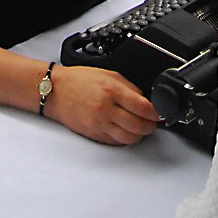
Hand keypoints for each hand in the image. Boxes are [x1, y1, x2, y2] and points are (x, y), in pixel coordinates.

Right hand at [44, 64, 159, 145]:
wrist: (56, 91)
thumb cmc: (79, 80)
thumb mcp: (108, 74)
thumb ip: (129, 88)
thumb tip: (146, 102)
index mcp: (112, 91)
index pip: (143, 107)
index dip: (156, 112)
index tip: (160, 113)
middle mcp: (106, 110)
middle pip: (139, 126)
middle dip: (151, 125)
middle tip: (153, 122)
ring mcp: (100, 125)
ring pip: (129, 138)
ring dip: (140, 135)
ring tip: (141, 127)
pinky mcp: (95, 135)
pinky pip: (116, 142)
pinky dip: (126, 138)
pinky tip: (127, 130)